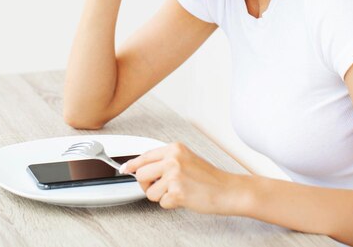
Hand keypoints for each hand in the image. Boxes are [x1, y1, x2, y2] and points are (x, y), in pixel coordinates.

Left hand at [120, 142, 240, 214]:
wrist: (228, 190)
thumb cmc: (209, 178)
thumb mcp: (187, 159)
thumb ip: (166, 160)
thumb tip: (142, 168)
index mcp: (174, 148)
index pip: (145, 156)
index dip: (132, 165)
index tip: (124, 169)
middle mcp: (172, 159)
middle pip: (141, 174)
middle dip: (146, 185)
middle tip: (160, 187)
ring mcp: (174, 175)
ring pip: (149, 192)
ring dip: (161, 196)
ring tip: (178, 191)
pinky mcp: (177, 191)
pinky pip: (162, 203)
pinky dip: (171, 204)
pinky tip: (184, 197)